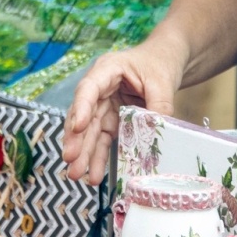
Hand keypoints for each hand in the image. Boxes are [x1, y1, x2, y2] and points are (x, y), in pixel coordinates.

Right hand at [62, 40, 185, 183]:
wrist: (166, 61)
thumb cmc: (160, 63)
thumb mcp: (162, 82)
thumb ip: (159, 105)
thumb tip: (157, 132)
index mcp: (108, 69)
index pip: (89, 88)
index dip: (81, 108)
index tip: (76, 128)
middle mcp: (100, 89)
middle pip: (84, 114)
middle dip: (76, 139)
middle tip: (70, 160)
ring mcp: (104, 106)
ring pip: (90, 131)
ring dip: (84, 153)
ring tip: (78, 175)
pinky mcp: (112, 120)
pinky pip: (102, 140)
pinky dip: (98, 157)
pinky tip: (94, 174)